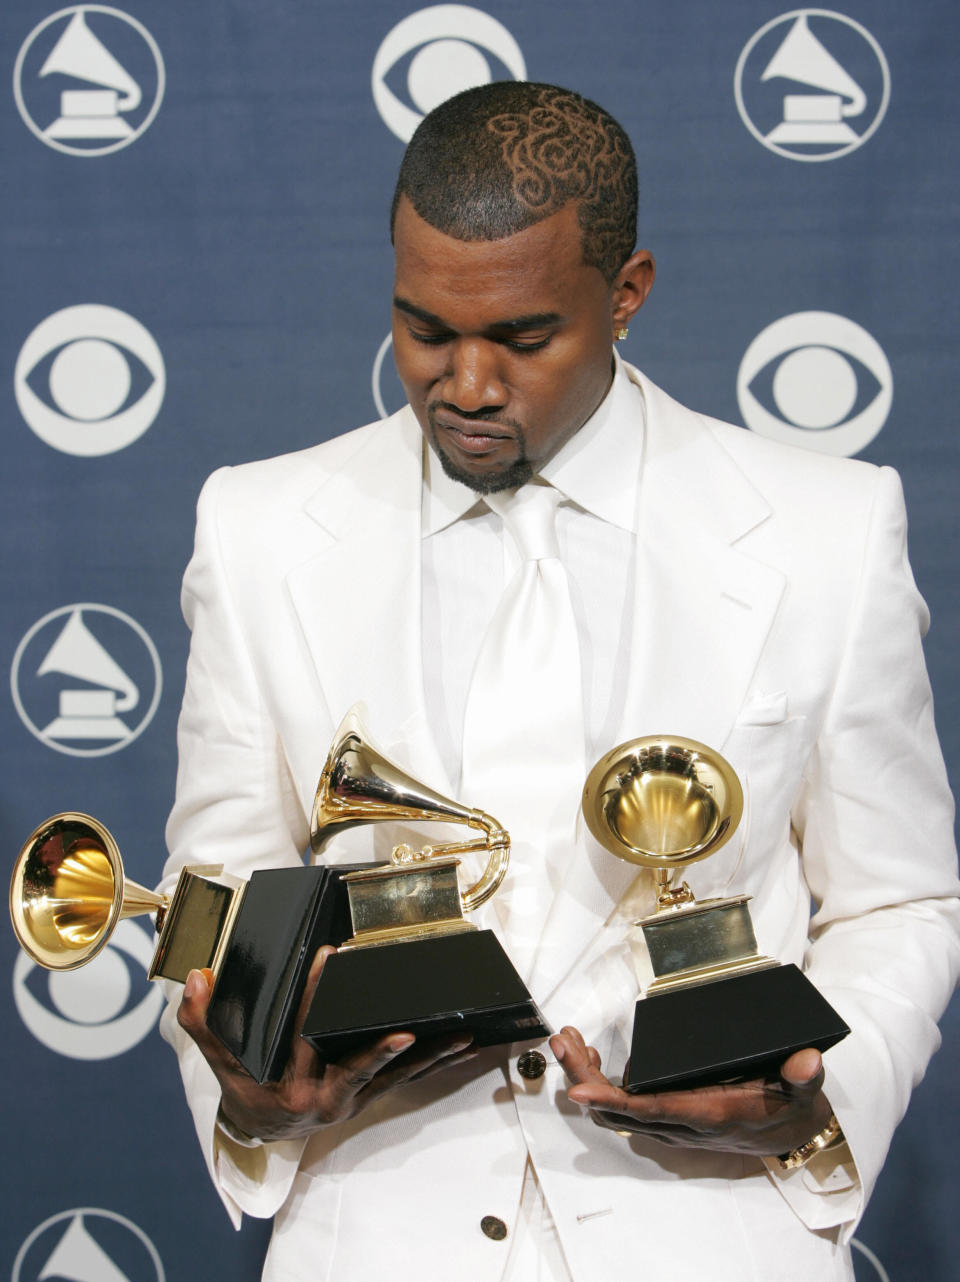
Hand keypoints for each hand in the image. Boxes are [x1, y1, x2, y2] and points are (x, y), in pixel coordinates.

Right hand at [178, 946, 475, 1141]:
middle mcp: (326, 1096)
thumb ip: (202, 1020)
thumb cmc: (244, 1087)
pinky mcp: (371, 1095)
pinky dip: (433, 1060)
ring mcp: (353, 1098)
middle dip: (381, 1047)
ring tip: (460, 1035)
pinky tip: (462, 1042)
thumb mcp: (219, 1060)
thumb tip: (198, 978)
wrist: (262, 1129)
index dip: (315, 996)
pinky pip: (407, 1079)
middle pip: (357, 1063)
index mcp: (289, 1083)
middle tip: (406, 1029)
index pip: (303, 1034)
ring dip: (429, 1057)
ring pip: (395, 1077)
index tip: (328, 957)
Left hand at [549, 1025, 831, 1157]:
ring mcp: (670, 1122)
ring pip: (614, 1109)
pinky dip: (601, 1082)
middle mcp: (680, 1124)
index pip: (647, 1110)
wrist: (793, 1134)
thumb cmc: (788, 1107)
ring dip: (586, 1076)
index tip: (578, 1088)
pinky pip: (624, 1106)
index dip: (609, 1099)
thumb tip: (806, 1060)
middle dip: (583, 1076)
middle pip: (616, 1109)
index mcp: (706, 1114)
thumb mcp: (800, 1091)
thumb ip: (802, 1077)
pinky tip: (594, 1057)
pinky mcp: (667, 1116)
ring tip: (568, 1041)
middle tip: (562, 1040)